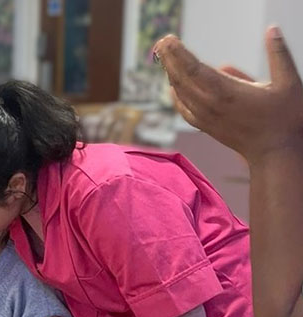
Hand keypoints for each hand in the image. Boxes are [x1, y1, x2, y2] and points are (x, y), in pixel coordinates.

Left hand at [154, 28, 302, 164]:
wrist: (276, 153)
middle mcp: (210, 104)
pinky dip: (175, 96)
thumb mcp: (288, 82)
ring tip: (165, 57)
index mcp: (225, 91)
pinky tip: (172, 88)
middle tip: (161, 42)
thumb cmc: (285, 119)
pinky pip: (183, 109)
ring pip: (180, 93)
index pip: (192, 68)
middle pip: (180, 78)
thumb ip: (278, 54)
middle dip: (170, 58)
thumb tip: (272, 29)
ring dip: (171, 74)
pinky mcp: (206, 127)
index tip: (168, 39)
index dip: (178, 53)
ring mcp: (205, 117)